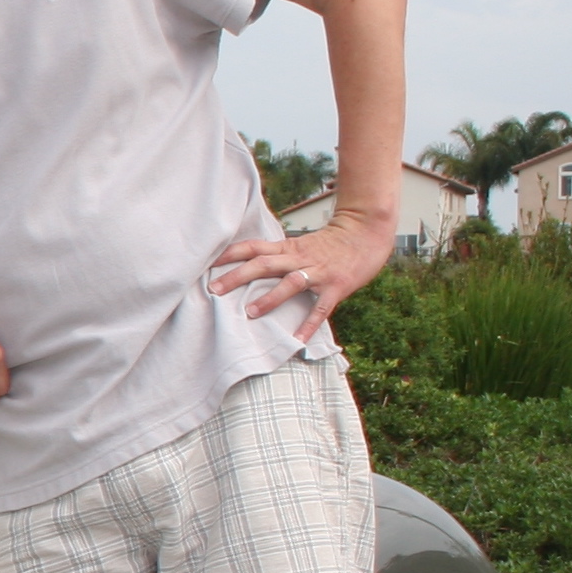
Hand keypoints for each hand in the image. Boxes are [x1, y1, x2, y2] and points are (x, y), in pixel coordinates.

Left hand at [208, 213, 392, 341]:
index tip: (205, 263)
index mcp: (286, 249)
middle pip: (263, 264)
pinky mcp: (337, 286)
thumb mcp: (297, 245)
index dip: (229, 254)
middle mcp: (299, 258)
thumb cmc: (328, 244)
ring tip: (249, 313)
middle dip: (237, 276)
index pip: (252, 247)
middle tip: (214, 289)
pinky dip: (309, 323)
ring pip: (290, 282)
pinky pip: (321, 307)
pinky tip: (298, 339)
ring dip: (269, 298)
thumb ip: (275, 257)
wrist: (366, 232)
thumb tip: (243, 272)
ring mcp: (318, 272)